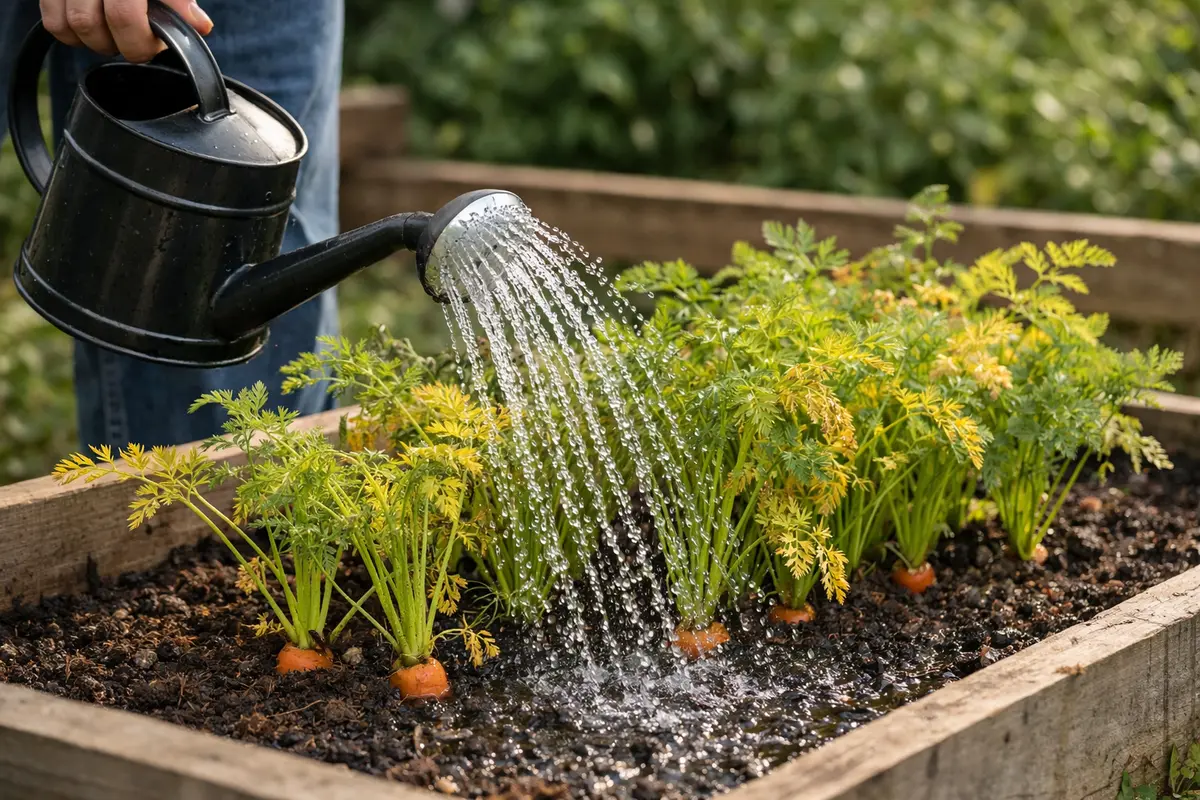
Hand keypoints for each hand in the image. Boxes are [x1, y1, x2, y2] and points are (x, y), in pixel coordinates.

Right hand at [39, 0, 213, 62]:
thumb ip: (179, 0)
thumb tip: (199, 25)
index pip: (123, 15)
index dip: (140, 40)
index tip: (154, 44)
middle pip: (92, 23)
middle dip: (122, 44)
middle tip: (136, 42)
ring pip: (73, 24)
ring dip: (97, 42)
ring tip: (115, 35)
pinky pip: (54, 23)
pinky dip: (73, 35)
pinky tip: (95, 29)